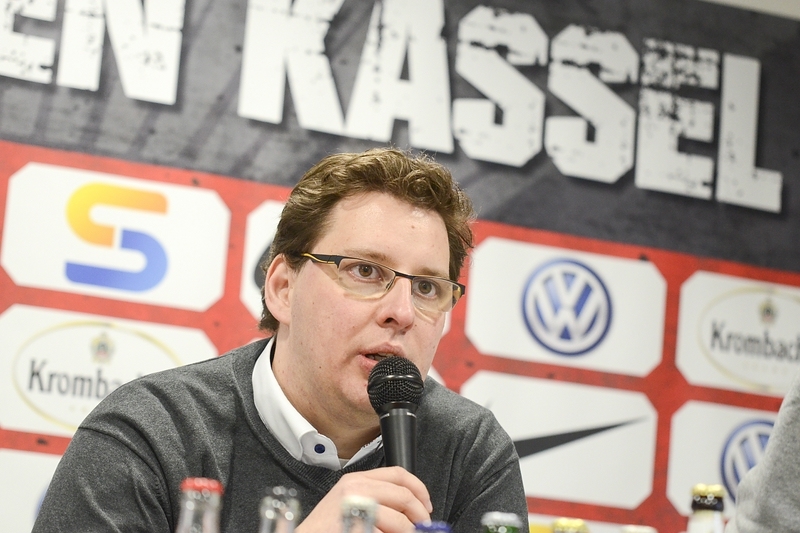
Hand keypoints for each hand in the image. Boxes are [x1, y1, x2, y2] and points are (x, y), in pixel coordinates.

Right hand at [297, 467, 432, 532]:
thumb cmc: (325, 528)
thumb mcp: (349, 502)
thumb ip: (377, 498)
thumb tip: (411, 512)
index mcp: (357, 480)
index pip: (399, 474)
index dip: (419, 489)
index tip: (426, 505)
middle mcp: (357, 490)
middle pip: (404, 496)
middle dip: (419, 515)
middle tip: (422, 528)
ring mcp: (356, 509)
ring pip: (400, 521)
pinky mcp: (358, 529)